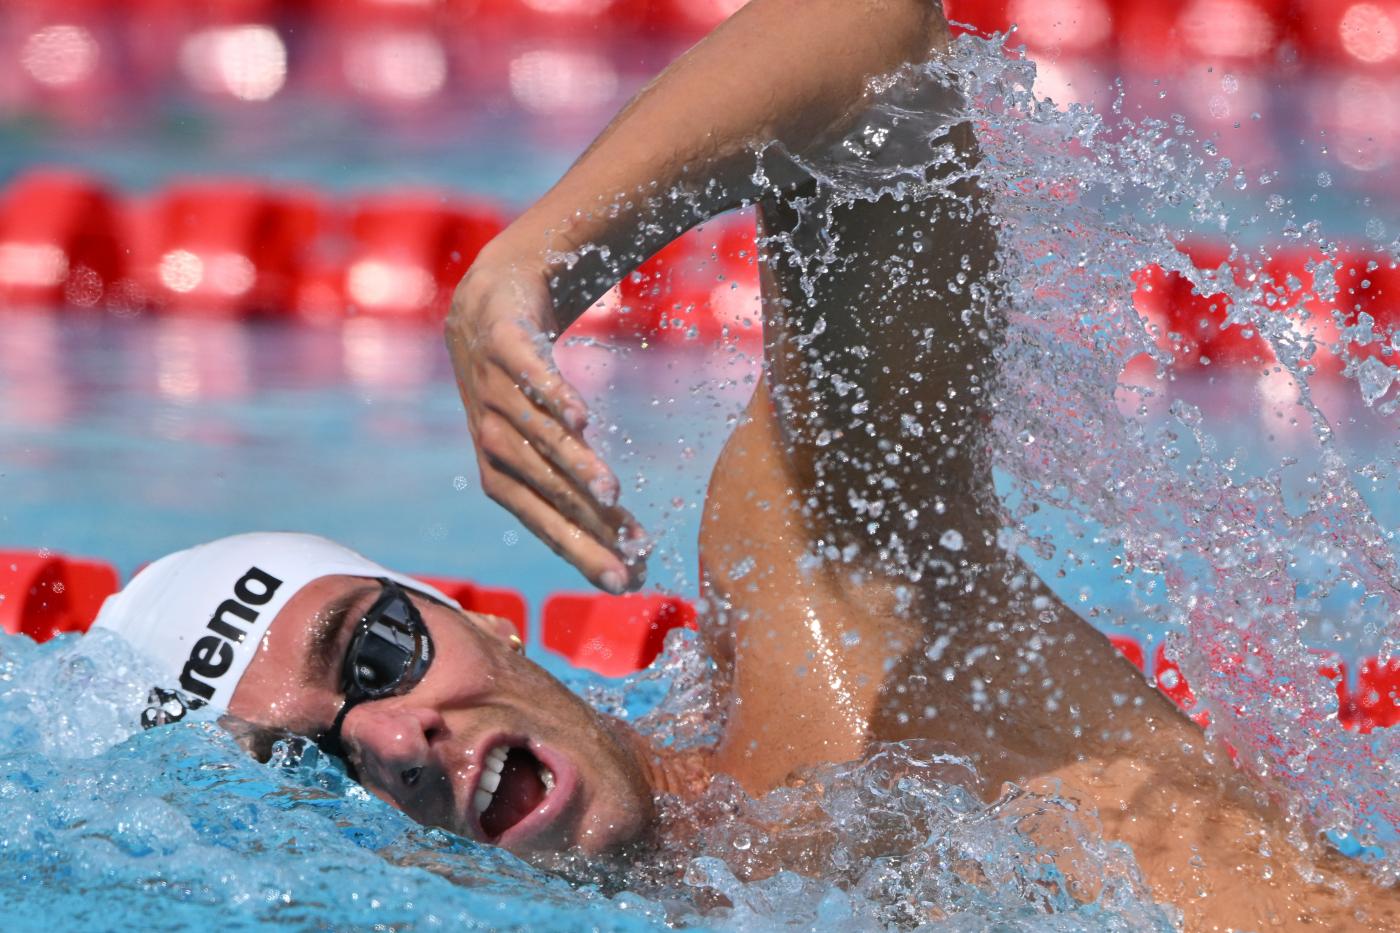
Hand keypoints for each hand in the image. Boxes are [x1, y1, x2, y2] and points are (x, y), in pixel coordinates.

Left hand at [447, 256, 647, 593]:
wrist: (488, 303)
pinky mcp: (502, 342)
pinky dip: (551, 396)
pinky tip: (582, 419)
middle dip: (584, 526)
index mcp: (501, 470)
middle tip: (630, 555)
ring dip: (572, 465)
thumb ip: (580, 484)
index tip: (625, 581)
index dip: (581, 552)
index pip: (543, 520)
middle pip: (542, 489)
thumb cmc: (526, 387)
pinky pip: (527, 373)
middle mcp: (492, 437)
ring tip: (612, 494)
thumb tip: (634, 544)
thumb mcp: (546, 440)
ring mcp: (492, 390)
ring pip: (536, 435)